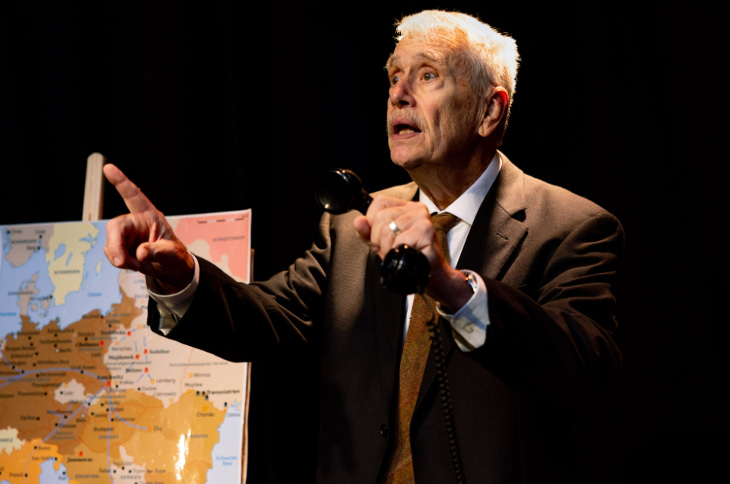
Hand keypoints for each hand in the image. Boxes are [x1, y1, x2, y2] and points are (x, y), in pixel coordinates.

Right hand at [103, 164, 194, 292]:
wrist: (169, 268)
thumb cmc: (174, 255)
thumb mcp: (172, 254)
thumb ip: (158, 252)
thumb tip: (140, 252)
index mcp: (150, 216)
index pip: (134, 195)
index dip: (121, 182)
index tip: (108, 168)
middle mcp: (135, 222)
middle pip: (115, 226)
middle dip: (115, 245)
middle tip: (123, 262)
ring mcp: (126, 234)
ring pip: (110, 242)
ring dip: (119, 257)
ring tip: (137, 264)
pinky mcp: (120, 245)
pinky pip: (111, 252)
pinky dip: (118, 261)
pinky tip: (132, 264)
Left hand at [352, 195, 470, 310]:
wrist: (430, 273)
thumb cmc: (408, 256)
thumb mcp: (381, 243)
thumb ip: (367, 232)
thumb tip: (358, 221)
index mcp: (405, 207)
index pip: (379, 202)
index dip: (372, 221)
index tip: (381, 236)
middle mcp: (415, 209)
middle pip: (380, 216)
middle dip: (379, 238)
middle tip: (391, 248)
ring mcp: (421, 218)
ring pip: (387, 228)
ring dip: (388, 247)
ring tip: (399, 252)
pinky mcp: (426, 230)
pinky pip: (399, 239)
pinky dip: (397, 251)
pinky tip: (406, 254)